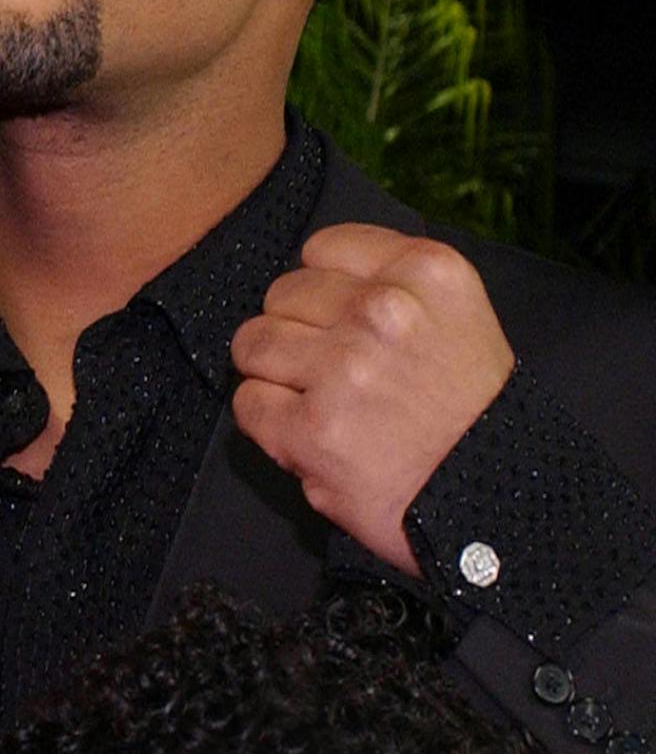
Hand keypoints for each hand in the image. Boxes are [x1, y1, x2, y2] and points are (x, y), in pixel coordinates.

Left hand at [230, 223, 513, 575]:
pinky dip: (270, 425)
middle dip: (299, 332)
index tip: (345, 318)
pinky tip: (314, 437)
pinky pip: (248, 403)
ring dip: (277, 376)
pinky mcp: (312, 429)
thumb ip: (389, 284)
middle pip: (282, 294)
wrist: (504, 506)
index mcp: (428, 274)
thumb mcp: (460, 319)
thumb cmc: (478, 419)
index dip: (325, 288)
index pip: (322, 247)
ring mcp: (345, 369)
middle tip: (337, 373)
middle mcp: (384, 312)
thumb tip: (311, 273)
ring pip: (253, 343)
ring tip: (321, 403)